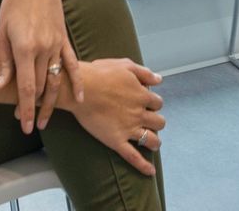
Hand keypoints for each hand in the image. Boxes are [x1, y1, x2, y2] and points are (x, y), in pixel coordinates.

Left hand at [0, 0, 79, 132]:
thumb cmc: (12, 6)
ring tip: (47, 119)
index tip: (25, 126)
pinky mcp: (64, 39)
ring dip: (53, 101)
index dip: (26, 109)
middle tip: (32, 127)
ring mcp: (57, 44)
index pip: (27, 87)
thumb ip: (4, 62)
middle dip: (36, 109)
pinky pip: (73, 64)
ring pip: (57, 79)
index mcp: (25, 48)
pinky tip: (80, 97)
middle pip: (42, 87)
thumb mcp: (2, 32)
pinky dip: (77, 81)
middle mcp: (44, 48)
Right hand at [66, 58, 166, 176]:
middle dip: (156, 120)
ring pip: (151, 139)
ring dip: (154, 141)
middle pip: (159, 121)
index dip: (152, 102)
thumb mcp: (125, 65)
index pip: (157, 102)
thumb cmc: (100, 74)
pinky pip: (133, 157)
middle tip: (147, 121)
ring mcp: (128, 128)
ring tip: (152, 142)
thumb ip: (144, 73)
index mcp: (142, 95)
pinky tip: (150, 172)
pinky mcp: (116, 141)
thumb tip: (159, 80)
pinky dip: (144, 166)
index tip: (145, 103)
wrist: (79, 89)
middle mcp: (139, 113)